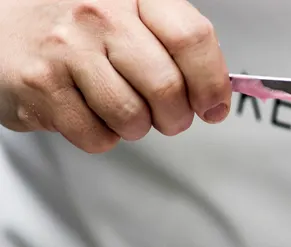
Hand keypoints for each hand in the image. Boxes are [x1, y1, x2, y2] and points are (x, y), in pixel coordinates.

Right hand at [0, 0, 231, 152]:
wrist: (1, 22)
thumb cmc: (74, 23)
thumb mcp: (127, 13)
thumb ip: (172, 42)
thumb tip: (216, 90)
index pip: (192, 38)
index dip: (212, 82)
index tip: (214, 105)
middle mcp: (98, 14)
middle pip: (167, 87)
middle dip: (176, 117)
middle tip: (170, 117)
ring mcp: (65, 50)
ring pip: (133, 118)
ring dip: (137, 127)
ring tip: (123, 109)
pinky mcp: (40, 86)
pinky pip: (96, 136)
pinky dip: (102, 136)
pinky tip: (89, 110)